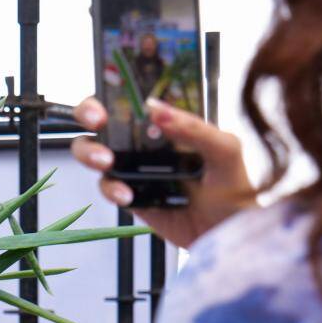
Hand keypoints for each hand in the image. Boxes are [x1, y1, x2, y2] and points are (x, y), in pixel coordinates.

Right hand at [70, 96, 255, 248]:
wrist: (227, 233)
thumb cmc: (233, 188)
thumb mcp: (225, 150)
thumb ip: (195, 128)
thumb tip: (158, 110)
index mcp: (167, 123)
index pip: (133, 96)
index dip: (112, 89)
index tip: (110, 92)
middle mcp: (144, 141)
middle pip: (100, 119)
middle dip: (87, 115)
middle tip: (98, 123)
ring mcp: (133, 168)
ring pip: (92, 152)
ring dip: (91, 153)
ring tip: (107, 163)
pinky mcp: (128, 196)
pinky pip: (107, 188)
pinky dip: (111, 190)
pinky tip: (128, 195)